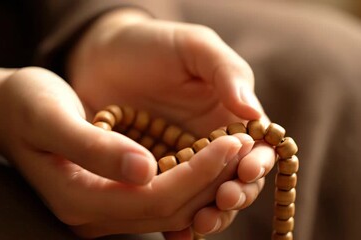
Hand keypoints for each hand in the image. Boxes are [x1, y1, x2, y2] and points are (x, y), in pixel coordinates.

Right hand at [0, 67, 266, 237]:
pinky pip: (161, 198)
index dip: (198, 174)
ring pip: (171, 209)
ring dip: (207, 183)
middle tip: (243, 145)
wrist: (8, 110)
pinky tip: (210, 160)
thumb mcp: (51, 118)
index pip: (155, 198)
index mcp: (79, 198)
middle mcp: (94, 214)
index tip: (232, 142)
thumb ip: (95, 148)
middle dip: (212, 180)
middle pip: (169, 210)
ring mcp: (104, 208)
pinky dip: (190, 182)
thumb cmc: (25, 105)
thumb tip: (144, 170)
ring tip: (236, 150)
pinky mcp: (113, 195)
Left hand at [67, 9, 274, 237]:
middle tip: (223, 200)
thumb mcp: (194, 47)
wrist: (102, 56)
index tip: (245, 170)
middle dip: (235, 195)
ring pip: (205, 198)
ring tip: (200, 222)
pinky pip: (168, 202)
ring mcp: (182, 163)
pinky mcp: (152, 175)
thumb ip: (226, 73)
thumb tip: (255, 113)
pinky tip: (175, 230)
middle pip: (236, 180)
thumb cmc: (153, 44)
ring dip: (208, 213)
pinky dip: (175, 220)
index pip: (256, 147)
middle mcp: (210, 144)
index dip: (257, 163)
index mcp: (229, 115)